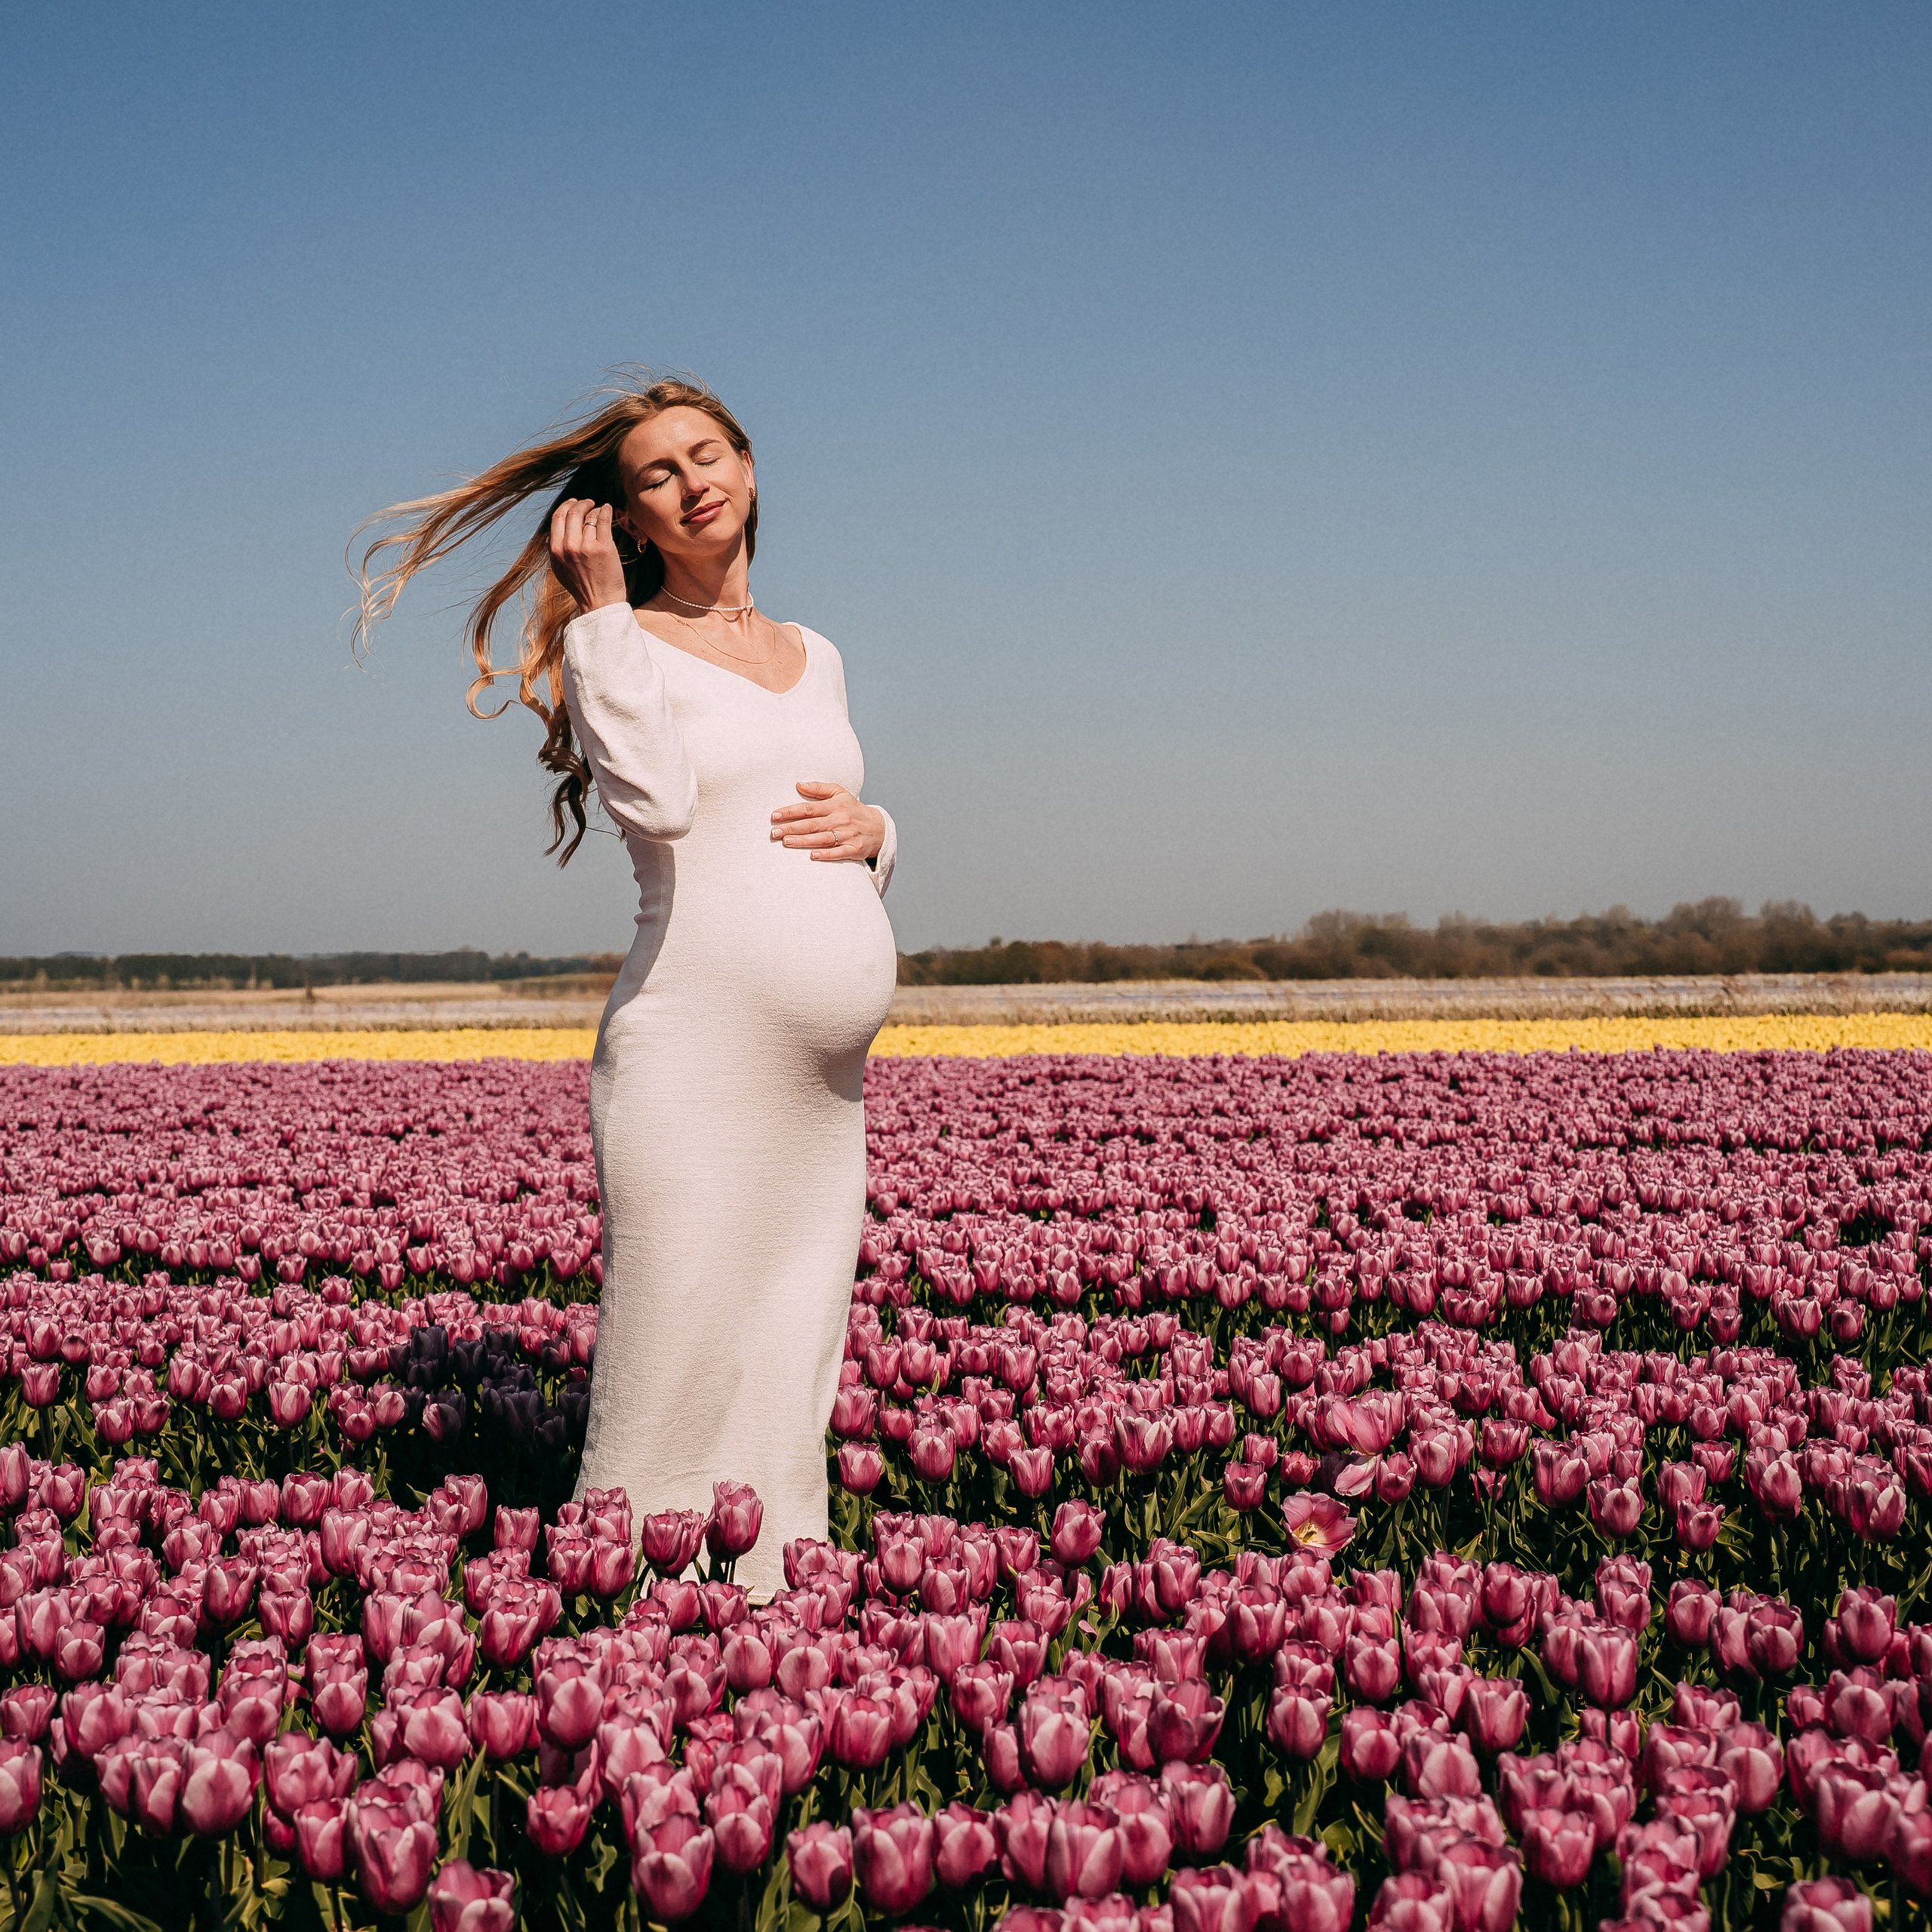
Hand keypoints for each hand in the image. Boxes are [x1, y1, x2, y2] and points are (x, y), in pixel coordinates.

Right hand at [548, 499, 629, 613]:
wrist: (600, 604)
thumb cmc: (582, 587)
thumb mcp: (559, 569)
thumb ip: (554, 550)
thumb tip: (553, 533)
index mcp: (555, 550)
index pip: (557, 517)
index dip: (566, 506)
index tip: (574, 503)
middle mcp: (569, 547)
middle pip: (572, 512)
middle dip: (581, 504)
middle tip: (589, 503)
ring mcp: (586, 547)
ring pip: (589, 516)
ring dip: (595, 510)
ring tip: (599, 511)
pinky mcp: (604, 548)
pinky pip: (604, 520)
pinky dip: (606, 510)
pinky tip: (608, 509)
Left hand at [771, 782, 885, 862]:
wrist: (879, 828)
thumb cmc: (853, 809)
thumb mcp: (840, 793)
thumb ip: (819, 788)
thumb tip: (798, 784)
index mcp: (835, 805)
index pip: (809, 808)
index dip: (791, 811)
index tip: (775, 815)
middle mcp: (840, 819)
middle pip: (813, 824)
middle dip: (792, 828)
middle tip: (774, 833)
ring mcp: (848, 835)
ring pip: (823, 838)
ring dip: (804, 841)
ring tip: (786, 842)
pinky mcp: (855, 849)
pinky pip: (840, 852)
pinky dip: (827, 854)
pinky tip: (813, 856)